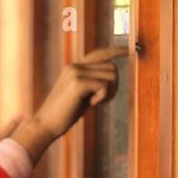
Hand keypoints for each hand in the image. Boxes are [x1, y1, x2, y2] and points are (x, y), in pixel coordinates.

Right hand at [11, 46, 127, 162]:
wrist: (44, 126)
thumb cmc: (63, 115)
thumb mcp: (80, 95)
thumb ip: (92, 83)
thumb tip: (113, 75)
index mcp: (74, 67)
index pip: (101, 53)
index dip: (117, 51)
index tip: (132, 50)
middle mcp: (75, 66)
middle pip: (112, 67)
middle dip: (114, 86)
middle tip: (100, 101)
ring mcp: (76, 72)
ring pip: (112, 75)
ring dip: (109, 92)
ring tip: (94, 103)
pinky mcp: (78, 83)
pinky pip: (105, 86)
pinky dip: (102, 98)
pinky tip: (90, 105)